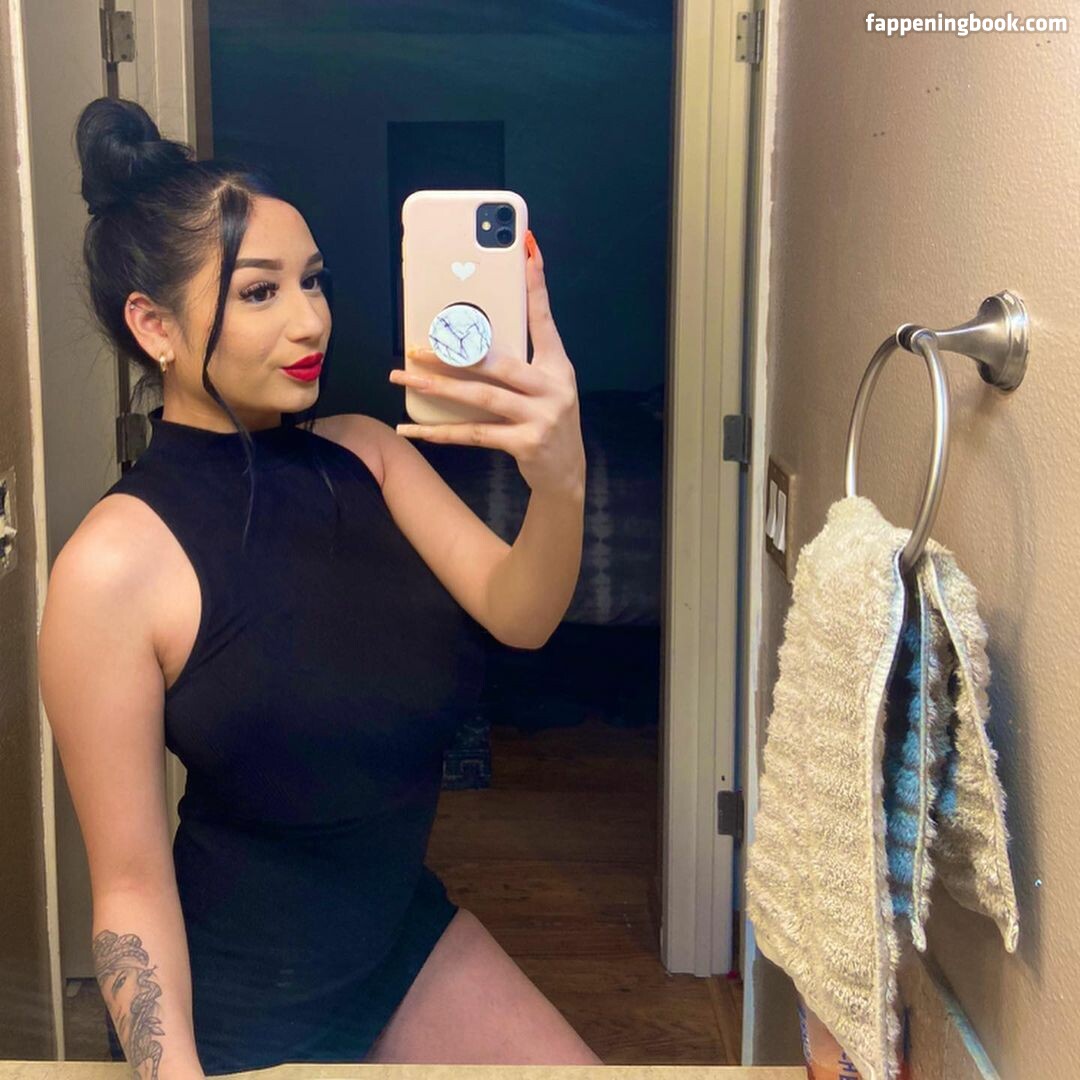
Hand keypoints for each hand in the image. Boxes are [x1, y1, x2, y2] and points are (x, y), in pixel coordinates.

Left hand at [389, 229, 585, 497]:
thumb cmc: (548, 422)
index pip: (544, 318)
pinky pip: (474, 434)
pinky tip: (411, 429)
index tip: (527, 250)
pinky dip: (438, 432)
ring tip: (406, 379)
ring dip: (438, 388)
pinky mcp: (525, 444)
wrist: (567, 474)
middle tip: (418, 345)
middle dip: (454, 351)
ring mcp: (541, 416)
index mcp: (558, 366)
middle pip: (498, 361)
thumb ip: (521, 361)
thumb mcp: (547, 386)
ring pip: (481, 396)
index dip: (536, 285)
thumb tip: (477, 335)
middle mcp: (553, 387)